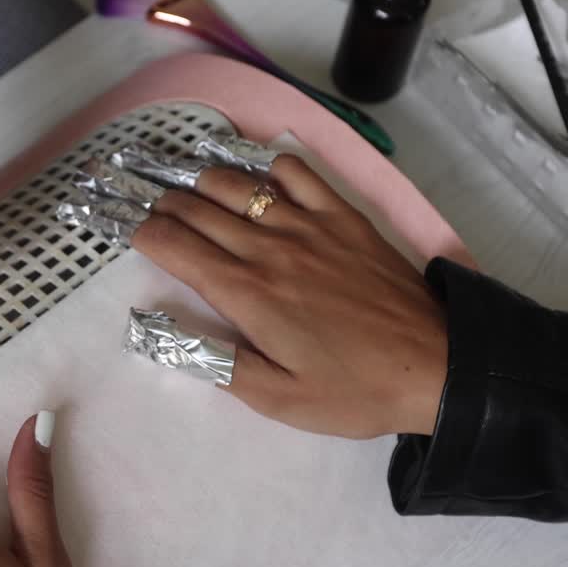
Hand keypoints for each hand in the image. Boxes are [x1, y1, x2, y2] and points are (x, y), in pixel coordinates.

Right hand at [131, 155, 447, 438]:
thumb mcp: (276, 399)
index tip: (129, 234)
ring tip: (189, 194)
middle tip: (149, 212)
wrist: (438, 367)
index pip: (174, 245)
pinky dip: (266, 168)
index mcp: (246, 293)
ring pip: (236, 183)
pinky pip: (295, 171)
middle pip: (196, 207)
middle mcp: (268, 248)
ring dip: (201, 183)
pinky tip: (258, 183)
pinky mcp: (343, 216)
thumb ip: (212, 363)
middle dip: (161, 205)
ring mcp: (308, 225)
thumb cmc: (352, 391)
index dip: (141, 234)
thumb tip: (156, 332)